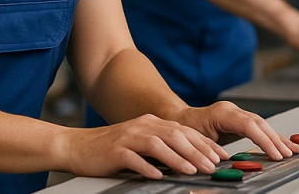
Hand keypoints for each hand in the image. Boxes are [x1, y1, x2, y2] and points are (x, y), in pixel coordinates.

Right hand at [57, 114, 229, 178]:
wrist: (77, 146)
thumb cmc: (111, 149)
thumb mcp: (140, 144)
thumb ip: (162, 148)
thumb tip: (191, 161)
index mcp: (151, 123)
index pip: (184, 131)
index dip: (204, 143)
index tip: (221, 155)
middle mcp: (142, 126)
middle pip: (175, 135)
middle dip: (197, 151)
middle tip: (213, 165)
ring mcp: (128, 137)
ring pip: (158, 144)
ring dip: (177, 158)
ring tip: (192, 170)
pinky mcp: (114, 151)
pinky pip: (133, 158)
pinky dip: (146, 166)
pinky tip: (157, 175)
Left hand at [173, 102, 298, 160]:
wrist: (178, 118)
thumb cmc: (184, 129)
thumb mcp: (195, 140)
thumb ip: (212, 149)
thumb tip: (228, 162)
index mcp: (222, 112)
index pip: (249, 125)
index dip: (264, 140)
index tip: (276, 154)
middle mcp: (232, 109)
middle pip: (259, 123)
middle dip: (276, 140)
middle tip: (289, 154)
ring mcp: (237, 112)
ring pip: (262, 124)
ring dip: (278, 138)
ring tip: (294, 150)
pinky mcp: (239, 117)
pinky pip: (259, 126)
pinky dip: (272, 136)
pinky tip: (284, 143)